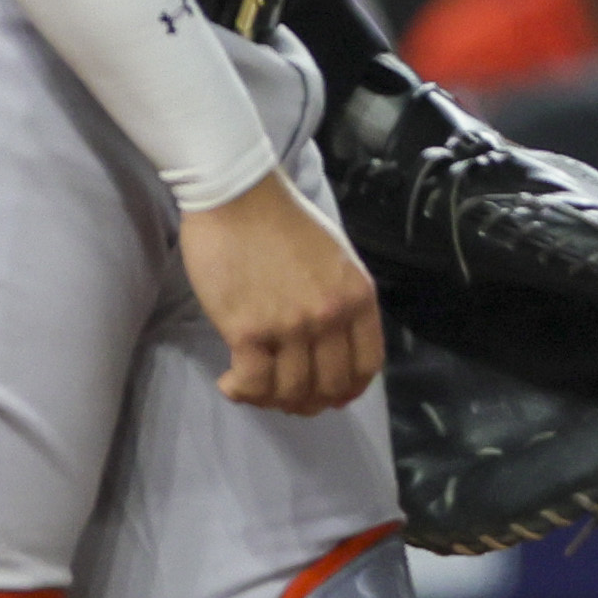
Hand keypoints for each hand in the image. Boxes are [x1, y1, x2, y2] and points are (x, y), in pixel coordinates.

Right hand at [181, 176, 381, 413]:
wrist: (238, 196)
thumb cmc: (284, 221)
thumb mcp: (336, 258)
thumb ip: (341, 300)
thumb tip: (334, 344)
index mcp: (358, 297)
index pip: (366, 365)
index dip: (349, 389)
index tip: (331, 396)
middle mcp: (331, 316)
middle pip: (329, 385)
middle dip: (308, 401)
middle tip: (285, 397)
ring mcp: (291, 325)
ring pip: (290, 391)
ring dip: (271, 399)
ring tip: (254, 386)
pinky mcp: (248, 330)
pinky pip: (253, 383)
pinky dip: (242, 391)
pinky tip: (230, 381)